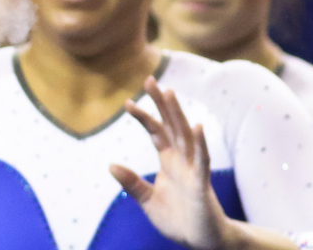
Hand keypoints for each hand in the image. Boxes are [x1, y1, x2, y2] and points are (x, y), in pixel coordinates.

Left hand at [110, 77, 228, 249]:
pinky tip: (197, 126)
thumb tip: (110, 165)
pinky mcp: (202, 184)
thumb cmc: (178, 220)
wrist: (201, 242)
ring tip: (170, 93)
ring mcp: (193, 170)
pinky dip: (200, 143)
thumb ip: (131, 183)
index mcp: (169, 161)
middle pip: (171, 125)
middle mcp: (182, 160)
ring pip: (185, 136)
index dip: (143, 116)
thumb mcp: (147, 201)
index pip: (156, 132)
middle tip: (150, 79)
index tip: (127, 102)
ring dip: (178, 114)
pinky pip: (202, 160)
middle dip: (161, 103)